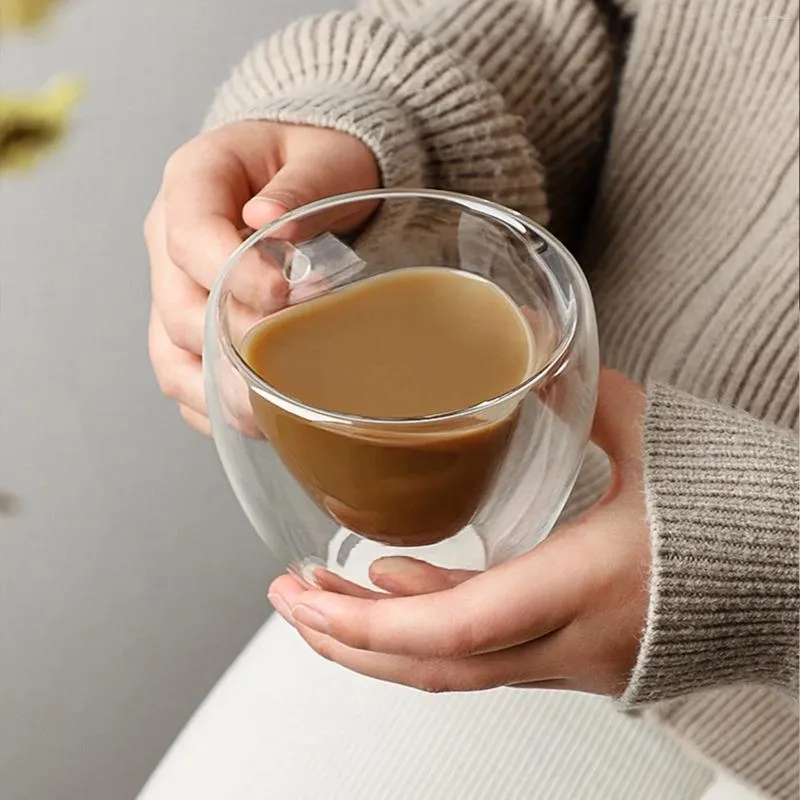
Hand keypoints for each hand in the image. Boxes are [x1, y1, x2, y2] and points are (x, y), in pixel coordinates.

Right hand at [145, 121, 379, 433]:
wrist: (308, 180)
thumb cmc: (315, 161)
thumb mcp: (323, 159)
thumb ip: (300, 188)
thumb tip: (270, 221)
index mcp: (193, 181)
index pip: (190, 237)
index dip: (231, 276)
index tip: (283, 297)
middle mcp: (170, 240)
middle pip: (178, 309)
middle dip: (234, 344)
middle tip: (292, 360)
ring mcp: (176, 288)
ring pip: (172, 356)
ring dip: (220, 391)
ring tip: (273, 409)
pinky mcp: (189, 328)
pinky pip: (186, 379)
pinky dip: (215, 408)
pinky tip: (255, 419)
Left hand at [268, 369, 650, 696]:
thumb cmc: (742, 511)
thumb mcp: (655, 436)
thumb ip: (581, 392)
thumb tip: (523, 343)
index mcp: (591, 581)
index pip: (460, 628)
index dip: (370, 622)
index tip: (306, 595)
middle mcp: (573, 639)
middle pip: (435, 670)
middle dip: (346, 640)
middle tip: (287, 598)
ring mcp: (573, 659)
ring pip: (454, 674)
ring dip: (378, 640)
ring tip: (321, 596)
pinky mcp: (575, 656)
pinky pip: (484, 658)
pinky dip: (427, 631)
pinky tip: (396, 589)